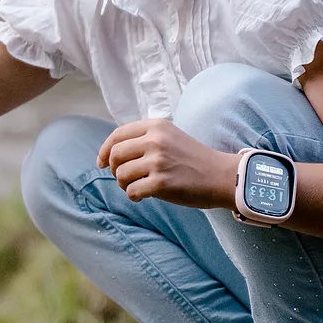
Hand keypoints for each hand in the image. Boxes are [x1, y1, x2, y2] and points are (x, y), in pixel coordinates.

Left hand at [96, 118, 237, 208]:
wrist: (221, 176)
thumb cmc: (193, 159)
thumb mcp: (170, 137)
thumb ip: (145, 139)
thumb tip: (110, 153)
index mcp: (156, 126)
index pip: (117, 135)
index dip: (104, 150)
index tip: (101, 162)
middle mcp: (155, 141)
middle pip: (115, 155)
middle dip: (114, 169)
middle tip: (124, 178)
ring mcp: (158, 162)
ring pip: (120, 174)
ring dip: (124, 184)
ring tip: (137, 187)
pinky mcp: (161, 183)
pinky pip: (131, 191)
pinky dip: (134, 196)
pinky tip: (143, 196)